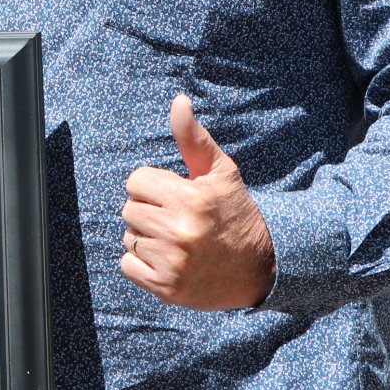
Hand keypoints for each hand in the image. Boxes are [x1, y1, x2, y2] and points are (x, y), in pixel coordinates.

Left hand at [119, 93, 275, 310]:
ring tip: (178, 240)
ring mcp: (172, 263)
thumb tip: (178, 100)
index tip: (175, 194)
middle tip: (178, 218)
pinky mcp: (166, 289)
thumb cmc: (235, 212)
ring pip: (129, 237)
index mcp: (190, 199)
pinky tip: (169, 260)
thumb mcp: (220, 172)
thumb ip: (193, 137)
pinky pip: (128, 265)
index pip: (136, 181)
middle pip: (129, 210)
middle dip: (150, 210)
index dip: (153, 186)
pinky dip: (142, 263)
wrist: (261, 267)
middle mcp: (179, 232)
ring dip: (147, 237)